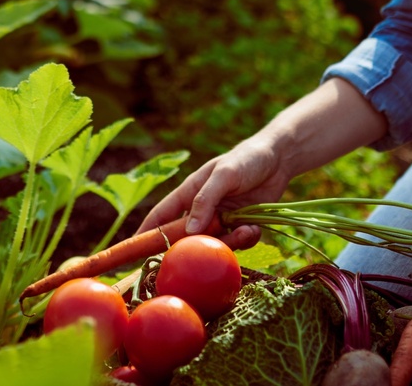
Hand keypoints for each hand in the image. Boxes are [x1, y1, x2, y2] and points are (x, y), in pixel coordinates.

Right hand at [137, 132, 292, 249]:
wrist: (278, 159)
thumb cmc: (245, 160)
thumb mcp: (223, 175)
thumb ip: (205, 200)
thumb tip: (190, 230)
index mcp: (188, 194)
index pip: (161, 216)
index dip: (146, 233)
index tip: (132, 251)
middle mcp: (202, 210)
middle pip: (188, 238)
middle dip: (198, 247)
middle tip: (209, 251)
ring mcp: (221, 219)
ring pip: (215, 244)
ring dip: (230, 242)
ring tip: (245, 229)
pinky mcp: (240, 226)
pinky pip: (237, 243)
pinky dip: (246, 239)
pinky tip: (254, 227)